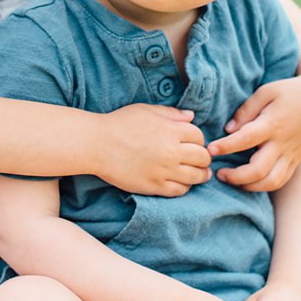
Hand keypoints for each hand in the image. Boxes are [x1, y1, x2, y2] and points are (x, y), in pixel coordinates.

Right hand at [94, 104, 212, 195]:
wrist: (97, 145)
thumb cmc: (119, 123)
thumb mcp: (146, 110)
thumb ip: (171, 113)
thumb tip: (192, 116)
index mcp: (171, 130)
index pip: (199, 136)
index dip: (198, 139)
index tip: (193, 143)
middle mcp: (171, 151)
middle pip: (202, 157)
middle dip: (204, 158)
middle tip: (201, 160)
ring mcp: (164, 170)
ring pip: (196, 176)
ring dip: (200, 174)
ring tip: (200, 174)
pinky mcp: (154, 186)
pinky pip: (180, 190)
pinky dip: (185, 187)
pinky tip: (182, 182)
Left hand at [207, 69, 300, 190]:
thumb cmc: (290, 91)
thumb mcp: (267, 91)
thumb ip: (246, 110)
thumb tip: (228, 129)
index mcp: (274, 123)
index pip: (247, 139)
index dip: (226, 146)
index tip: (210, 149)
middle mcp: (283, 143)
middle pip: (259, 170)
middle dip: (235, 176)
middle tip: (217, 172)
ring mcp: (291, 155)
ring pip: (271, 182)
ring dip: (248, 186)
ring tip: (231, 179)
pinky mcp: (295, 161)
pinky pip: (280, 181)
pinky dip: (262, 186)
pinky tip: (247, 182)